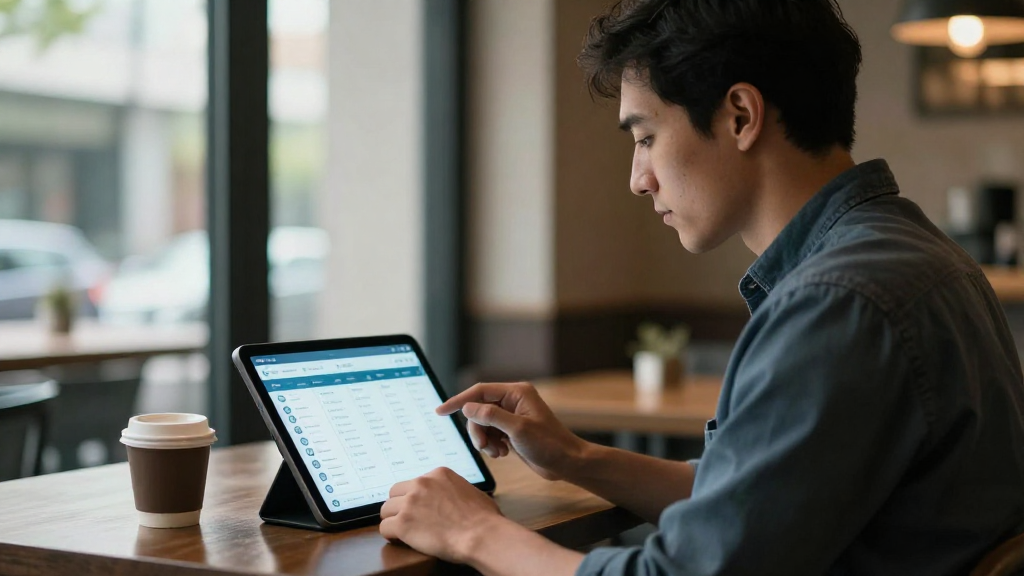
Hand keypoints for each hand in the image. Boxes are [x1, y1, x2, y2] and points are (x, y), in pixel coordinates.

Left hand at [379, 467, 505, 562]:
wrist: (481, 534)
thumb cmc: (484, 518)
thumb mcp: (470, 491)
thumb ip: (454, 490)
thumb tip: (455, 498)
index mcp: (438, 474)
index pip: (414, 483)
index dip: (414, 498)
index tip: (419, 509)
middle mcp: (421, 484)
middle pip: (395, 493)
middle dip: (399, 506)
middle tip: (408, 520)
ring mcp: (410, 503)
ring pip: (386, 510)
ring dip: (393, 520)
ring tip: (403, 532)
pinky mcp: (403, 523)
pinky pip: (385, 528)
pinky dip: (391, 536)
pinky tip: (400, 540)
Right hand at [437, 382, 587, 480]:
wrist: (567, 463)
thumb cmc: (549, 444)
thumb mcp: (517, 429)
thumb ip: (491, 416)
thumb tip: (468, 407)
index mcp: (516, 393)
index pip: (479, 391)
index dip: (459, 401)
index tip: (440, 411)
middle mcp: (513, 401)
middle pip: (478, 410)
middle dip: (477, 429)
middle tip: (483, 446)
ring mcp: (512, 416)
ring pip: (483, 424)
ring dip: (484, 440)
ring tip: (497, 453)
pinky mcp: (512, 430)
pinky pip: (490, 434)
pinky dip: (491, 445)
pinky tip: (502, 454)